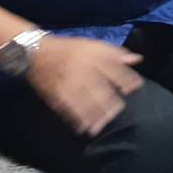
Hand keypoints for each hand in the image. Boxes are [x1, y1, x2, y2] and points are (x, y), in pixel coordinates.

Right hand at [26, 36, 143, 136]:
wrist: (35, 51)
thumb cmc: (70, 49)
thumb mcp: (93, 45)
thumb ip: (115, 53)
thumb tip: (137, 59)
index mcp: (92, 56)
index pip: (112, 67)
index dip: (125, 78)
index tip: (135, 88)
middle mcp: (81, 68)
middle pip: (97, 86)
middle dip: (108, 101)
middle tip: (117, 112)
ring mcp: (67, 81)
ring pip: (82, 100)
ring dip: (92, 115)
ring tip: (100, 126)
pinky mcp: (54, 92)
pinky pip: (65, 107)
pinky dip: (74, 118)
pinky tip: (82, 128)